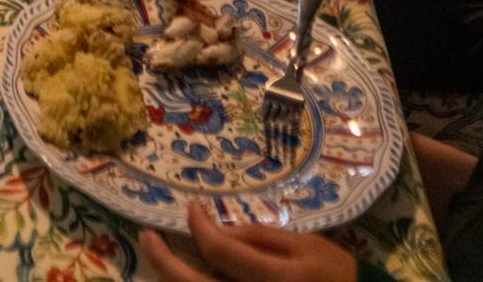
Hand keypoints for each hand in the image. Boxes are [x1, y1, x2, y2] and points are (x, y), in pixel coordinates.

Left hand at [139, 202, 357, 281]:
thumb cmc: (335, 274)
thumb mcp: (307, 245)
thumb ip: (260, 237)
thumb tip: (217, 229)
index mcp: (275, 277)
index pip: (218, 249)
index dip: (198, 226)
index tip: (191, 208)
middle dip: (161, 258)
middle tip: (146, 233)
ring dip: (169, 276)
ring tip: (156, 253)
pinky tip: (181, 273)